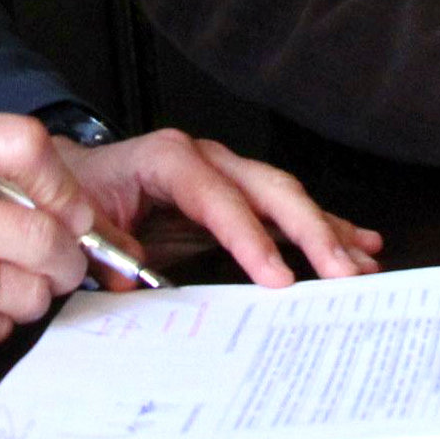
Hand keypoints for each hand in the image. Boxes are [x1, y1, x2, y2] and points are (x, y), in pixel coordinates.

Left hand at [64, 130, 381, 285]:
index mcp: (166, 159)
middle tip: (344, 274)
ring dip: (328, 231)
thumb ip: (105, 250)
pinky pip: (286, 209)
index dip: (251, 239)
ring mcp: (227, 172)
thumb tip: (131, 279)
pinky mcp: (238, 193)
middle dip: (311, 233)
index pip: (218, 199)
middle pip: (269, 190)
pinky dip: (323, 226)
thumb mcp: (81, 222)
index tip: (279, 280)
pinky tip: (359, 242)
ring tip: (364, 263)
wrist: (74, 175)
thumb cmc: (81, 196)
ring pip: (288, 197)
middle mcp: (206, 158)